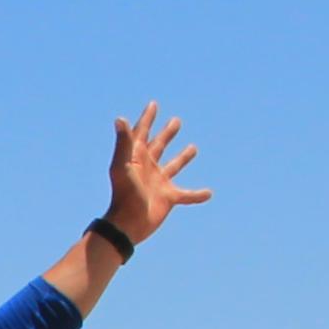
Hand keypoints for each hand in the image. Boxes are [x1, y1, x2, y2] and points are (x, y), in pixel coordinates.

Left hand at [106, 101, 208, 244]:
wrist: (128, 224)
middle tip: (176, 121)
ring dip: (183, 157)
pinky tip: (208, 193)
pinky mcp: (168, 198)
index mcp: (136, 157)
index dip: (147, 118)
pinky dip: (197, 195)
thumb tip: (120, 119)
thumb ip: (123, 142)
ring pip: (173, 166)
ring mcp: (158, 182)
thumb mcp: (122, 165)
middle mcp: (148, 168)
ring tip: (193, 147)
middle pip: (159, 146)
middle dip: (166, 133)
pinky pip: (186, 195)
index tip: (153, 104)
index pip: (142, 133)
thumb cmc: (124, 194)